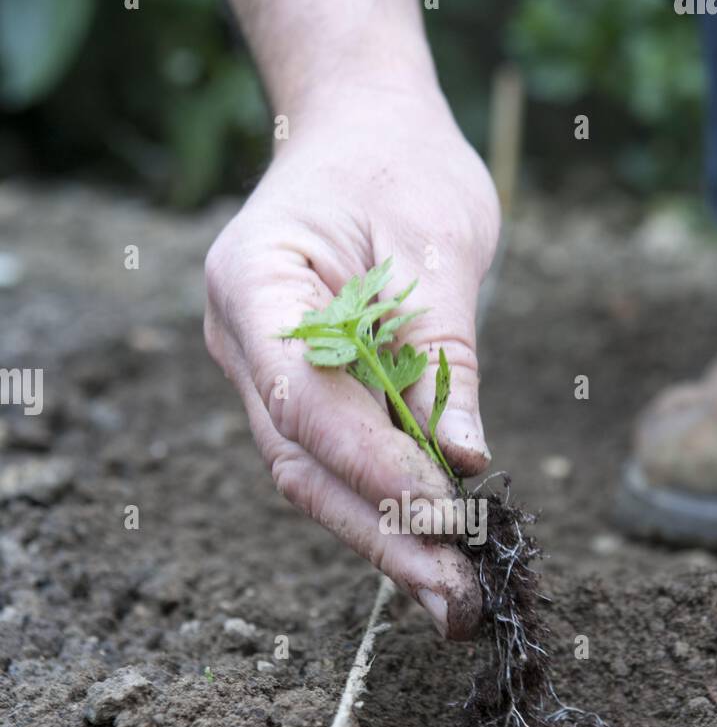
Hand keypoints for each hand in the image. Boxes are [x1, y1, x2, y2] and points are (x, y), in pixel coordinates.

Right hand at [202, 82, 499, 638]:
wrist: (362, 124)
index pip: (306, 402)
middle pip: (301, 462)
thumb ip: (444, 353)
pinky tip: (436, 550)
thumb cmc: (401, 160)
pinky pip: (337, 458)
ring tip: (452, 598)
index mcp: (254, 282)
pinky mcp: (300, 389)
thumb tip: (465, 461)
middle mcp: (242, 339)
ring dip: (385, 540)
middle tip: (453, 601)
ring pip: (315, 476)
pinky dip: (387, 505)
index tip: (447, 518)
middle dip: (381, 537)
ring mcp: (262, 370)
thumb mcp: (438, 240)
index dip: (375, 471)